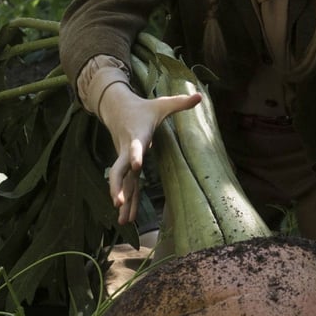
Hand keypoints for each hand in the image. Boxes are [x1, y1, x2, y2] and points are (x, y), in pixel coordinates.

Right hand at [96, 83, 202, 225]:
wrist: (116, 108)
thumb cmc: (143, 108)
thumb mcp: (162, 103)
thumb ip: (180, 102)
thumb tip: (200, 94)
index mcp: (137, 136)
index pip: (135, 147)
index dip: (135, 154)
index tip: (137, 165)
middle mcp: (127, 150)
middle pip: (119, 170)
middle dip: (118, 186)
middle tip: (118, 202)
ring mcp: (124, 160)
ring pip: (121, 182)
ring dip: (121, 199)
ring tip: (123, 220)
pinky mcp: (125, 166)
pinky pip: (126, 185)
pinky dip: (127, 201)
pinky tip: (126, 219)